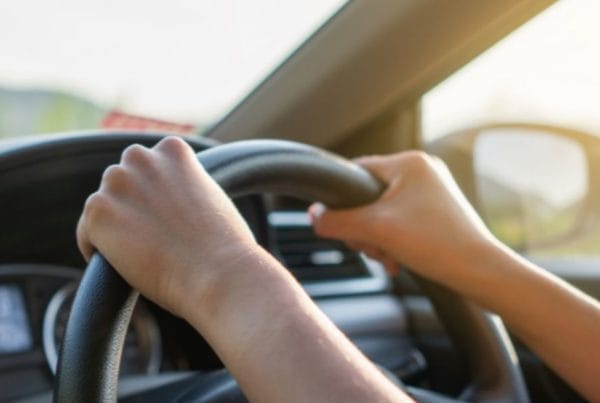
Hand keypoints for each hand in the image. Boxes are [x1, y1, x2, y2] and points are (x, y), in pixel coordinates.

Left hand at [76, 136, 258, 318]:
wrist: (219, 272)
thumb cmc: (225, 245)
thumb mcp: (210, 196)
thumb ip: (184, 186)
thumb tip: (165, 202)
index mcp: (172, 149)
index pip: (148, 167)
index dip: (154, 196)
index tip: (165, 219)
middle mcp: (141, 157)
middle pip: (121, 181)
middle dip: (131, 206)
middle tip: (151, 239)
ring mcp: (117, 182)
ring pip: (103, 207)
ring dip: (116, 227)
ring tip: (141, 254)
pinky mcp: (98, 211)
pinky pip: (87, 233)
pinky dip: (99, 251)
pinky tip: (125, 265)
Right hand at [310, 151, 498, 285]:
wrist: (481, 272)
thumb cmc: (435, 243)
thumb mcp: (376, 230)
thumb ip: (337, 221)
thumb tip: (313, 216)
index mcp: (409, 162)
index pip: (357, 171)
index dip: (342, 199)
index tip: (341, 224)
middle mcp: (423, 171)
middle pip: (368, 196)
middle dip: (364, 227)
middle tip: (372, 247)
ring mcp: (432, 192)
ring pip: (383, 212)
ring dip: (378, 238)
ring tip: (389, 257)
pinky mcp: (438, 213)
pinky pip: (401, 222)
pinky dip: (394, 241)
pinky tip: (397, 261)